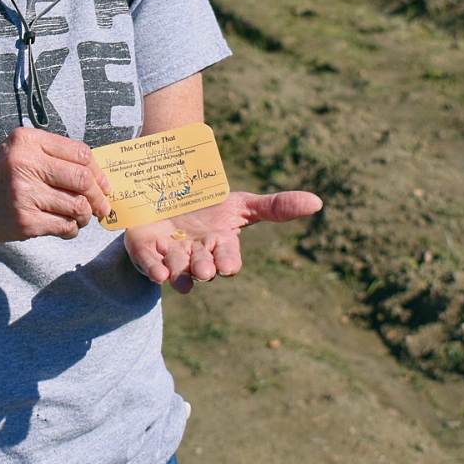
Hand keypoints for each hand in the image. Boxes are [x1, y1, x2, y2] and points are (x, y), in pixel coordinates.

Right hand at [0, 127, 111, 246]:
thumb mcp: (13, 153)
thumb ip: (49, 157)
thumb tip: (95, 175)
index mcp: (26, 141)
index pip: (80, 152)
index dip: (98, 171)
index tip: (104, 185)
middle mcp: (26, 163)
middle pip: (83, 180)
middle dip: (98, 196)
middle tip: (101, 206)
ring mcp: (25, 194)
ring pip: (77, 206)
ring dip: (85, 216)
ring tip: (79, 218)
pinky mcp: (24, 222)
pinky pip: (64, 227)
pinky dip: (70, 229)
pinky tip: (63, 227)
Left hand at [123, 189, 321, 293]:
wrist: (169, 189)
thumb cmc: (210, 202)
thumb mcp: (241, 202)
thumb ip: (276, 206)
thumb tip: (318, 202)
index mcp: (220, 245)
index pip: (227, 259)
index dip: (227, 263)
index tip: (227, 267)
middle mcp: (196, 254)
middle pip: (201, 266)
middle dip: (203, 269)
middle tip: (205, 270)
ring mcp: (169, 253)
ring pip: (175, 268)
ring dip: (178, 272)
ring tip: (178, 274)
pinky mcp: (145, 249)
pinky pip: (147, 263)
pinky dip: (152, 268)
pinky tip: (157, 273)